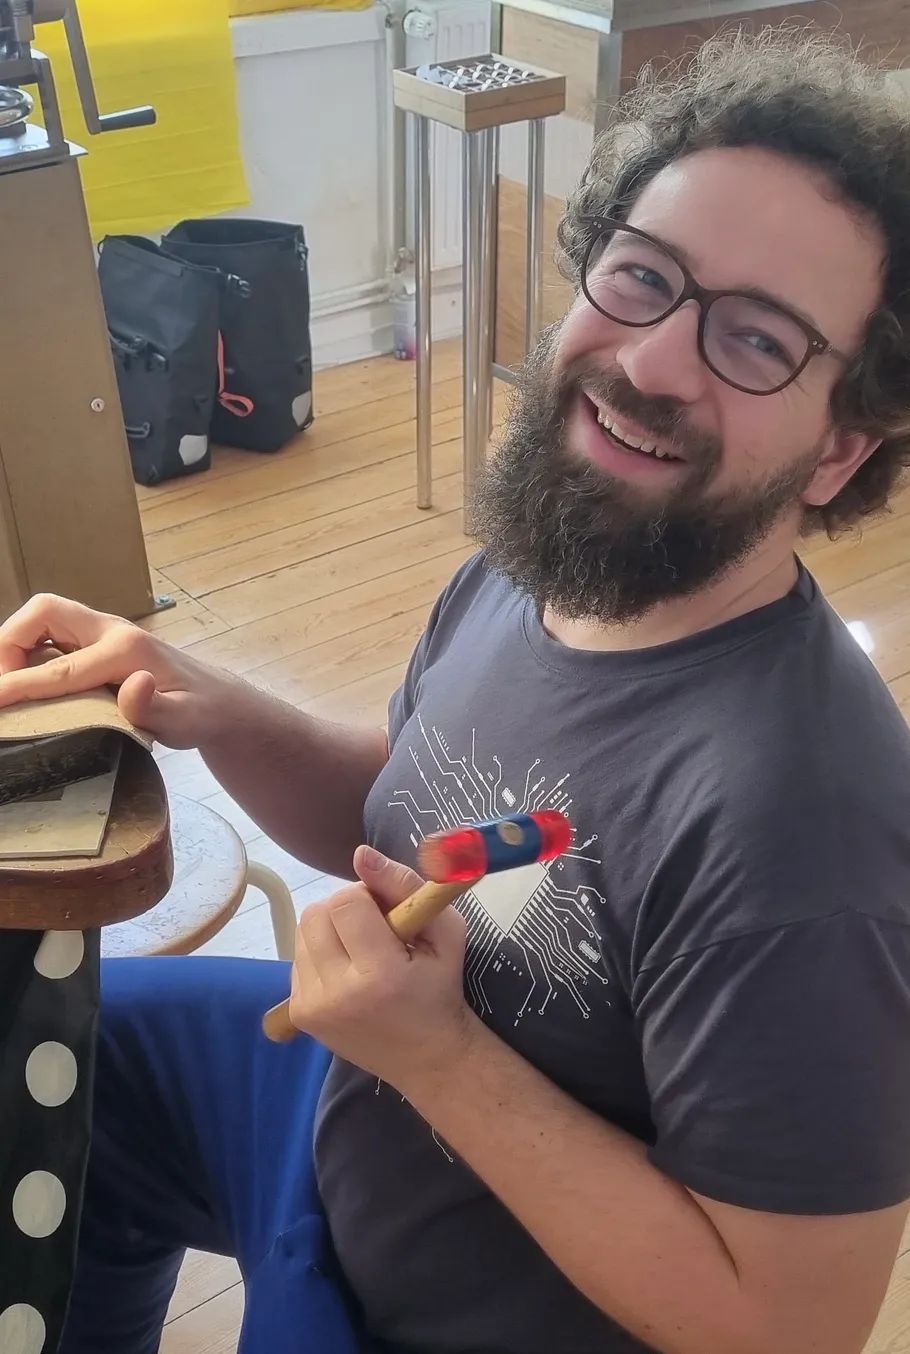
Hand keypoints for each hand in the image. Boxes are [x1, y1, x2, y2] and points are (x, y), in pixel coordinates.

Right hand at [0, 593, 224, 748]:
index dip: (19, 684)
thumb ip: (157, 708)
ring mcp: (105, 632)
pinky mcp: (99, 641)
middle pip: (44, 610)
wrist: (218, 700)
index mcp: (127, 650)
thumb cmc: (202, 713)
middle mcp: (112, 631)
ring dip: (16, 643)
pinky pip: (53, 634)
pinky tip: (32, 683)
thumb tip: (135, 685)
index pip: (60, 668)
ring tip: (10, 686)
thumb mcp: (187, 721)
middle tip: (3, 686)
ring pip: (45, 617)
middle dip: (9, 641)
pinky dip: (31, 650)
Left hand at [288, 846, 479, 1093]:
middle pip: (316, 914)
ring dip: (330, 931)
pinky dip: (321, 954)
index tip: (387, 914)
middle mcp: (339, 993)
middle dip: (344, 910)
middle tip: (372, 930)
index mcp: (380, 974)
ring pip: (302, 932)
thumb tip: (360, 855)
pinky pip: (298, 957)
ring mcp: (314, 1007)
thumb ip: (405, 886)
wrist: (427, 1057)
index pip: (346, 902)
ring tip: (360, 952)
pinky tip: (347, 971)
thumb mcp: (444, 932)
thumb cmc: (440, 988)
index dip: (367, 897)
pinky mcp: (301, 1014)